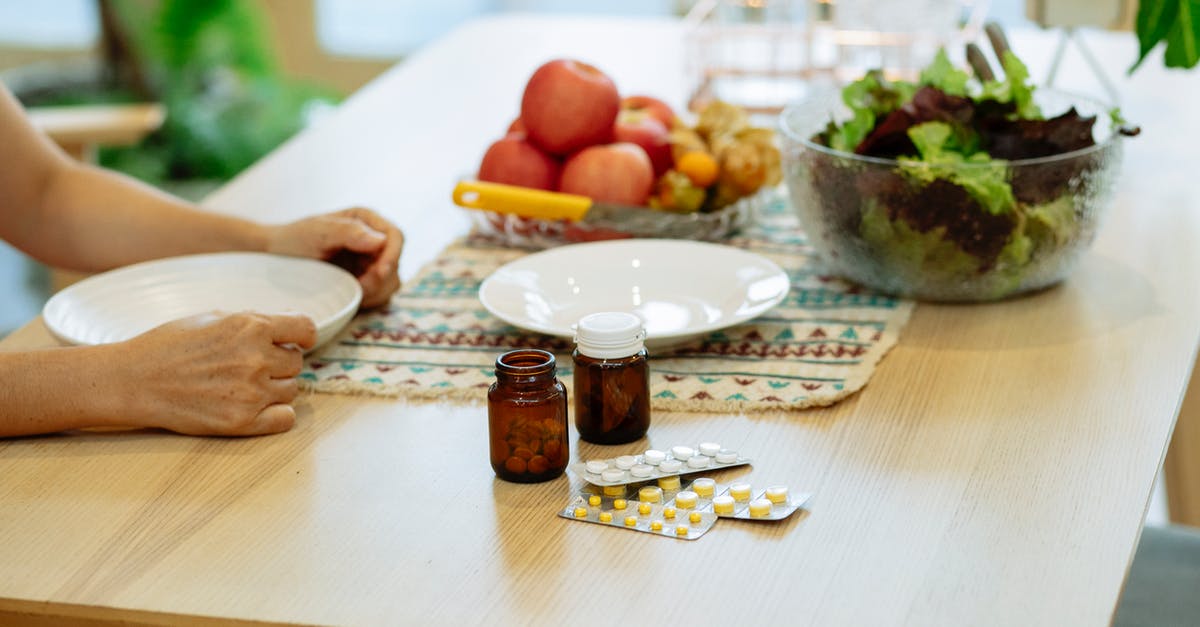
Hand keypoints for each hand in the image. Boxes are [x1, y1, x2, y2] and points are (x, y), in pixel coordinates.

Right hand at [121, 312, 316, 435]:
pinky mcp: (242, 422)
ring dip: (275, 387)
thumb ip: (252, 322)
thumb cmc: (168, 346)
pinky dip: (277, 413)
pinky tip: (258, 407)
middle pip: (296, 362)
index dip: (302, 336)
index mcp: (251, 327)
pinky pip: (285, 419)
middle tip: (251, 365)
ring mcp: (251, 393)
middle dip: (279, 362)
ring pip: (291, 390)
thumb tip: (287, 327)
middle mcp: (256, 359)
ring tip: (243, 385)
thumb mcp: (213, 318)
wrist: (133, 381)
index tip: (297, 341)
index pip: (305, 329)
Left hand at [266, 207, 402, 307]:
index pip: (395, 236)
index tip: (379, 273)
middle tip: (356, 288)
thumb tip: (381, 240)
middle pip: (396, 262)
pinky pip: (380, 294)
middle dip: (379, 279)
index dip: (392, 256)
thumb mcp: (318, 233)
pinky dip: (370, 299)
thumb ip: (349, 232)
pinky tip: (351, 296)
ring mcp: (370, 261)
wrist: (275, 257)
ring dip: (375, 291)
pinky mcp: (365, 280)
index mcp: (365, 219)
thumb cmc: (293, 239)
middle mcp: (372, 239)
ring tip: (350, 291)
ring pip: (391, 281)